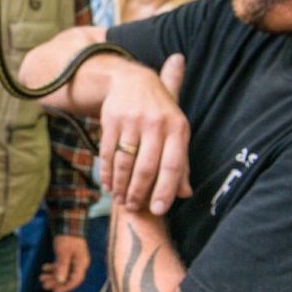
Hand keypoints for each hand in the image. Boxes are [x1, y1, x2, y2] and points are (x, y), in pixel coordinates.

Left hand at [39, 233, 88, 291]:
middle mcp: (79, 263)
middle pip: (68, 277)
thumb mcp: (63, 253)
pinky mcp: (68, 255)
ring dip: (52, 275)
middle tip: (44, 284)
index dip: (65, 287)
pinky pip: (61, 265)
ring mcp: (73, 259)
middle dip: (55, 282)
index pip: (75, 281)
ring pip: (63, 271)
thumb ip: (62, 267)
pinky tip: (44, 267)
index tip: (54, 291)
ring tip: (41, 277)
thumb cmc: (67, 238)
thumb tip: (60, 281)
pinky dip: (53, 267)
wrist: (68, 221)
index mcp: (81, 264)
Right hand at [98, 54, 191, 214]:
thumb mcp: (176, 132)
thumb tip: (185, 193)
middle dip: (138, 192)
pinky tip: (108, 184)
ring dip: (121, 185)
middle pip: (146, 167)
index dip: (165, 190)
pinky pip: (107, 152)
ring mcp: (132, 121)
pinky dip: (106, 172)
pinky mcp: (111, 119)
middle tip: (132, 207)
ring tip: (119, 199)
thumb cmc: (160, 112)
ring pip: (125, 162)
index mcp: (178, 128)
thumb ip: (181, 162)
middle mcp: (156, 123)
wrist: (132, 80)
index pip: (173, 165)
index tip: (158, 210)